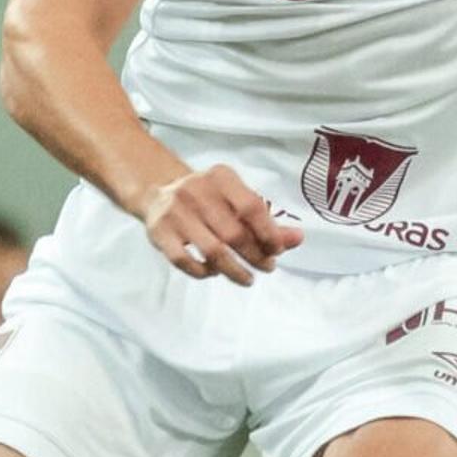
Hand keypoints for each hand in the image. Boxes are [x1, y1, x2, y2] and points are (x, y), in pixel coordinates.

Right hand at [138, 164, 299, 284]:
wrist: (158, 190)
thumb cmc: (208, 198)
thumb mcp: (235, 198)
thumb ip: (266, 220)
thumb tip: (298, 239)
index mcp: (221, 178)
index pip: (251, 207)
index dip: (269, 233)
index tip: (277, 250)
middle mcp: (196, 191)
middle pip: (234, 233)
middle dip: (255, 255)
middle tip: (268, 266)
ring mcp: (176, 212)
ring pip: (212, 251)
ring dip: (235, 271)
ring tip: (248, 278)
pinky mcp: (159, 232)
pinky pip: (185, 261)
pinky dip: (203, 272)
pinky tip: (214, 273)